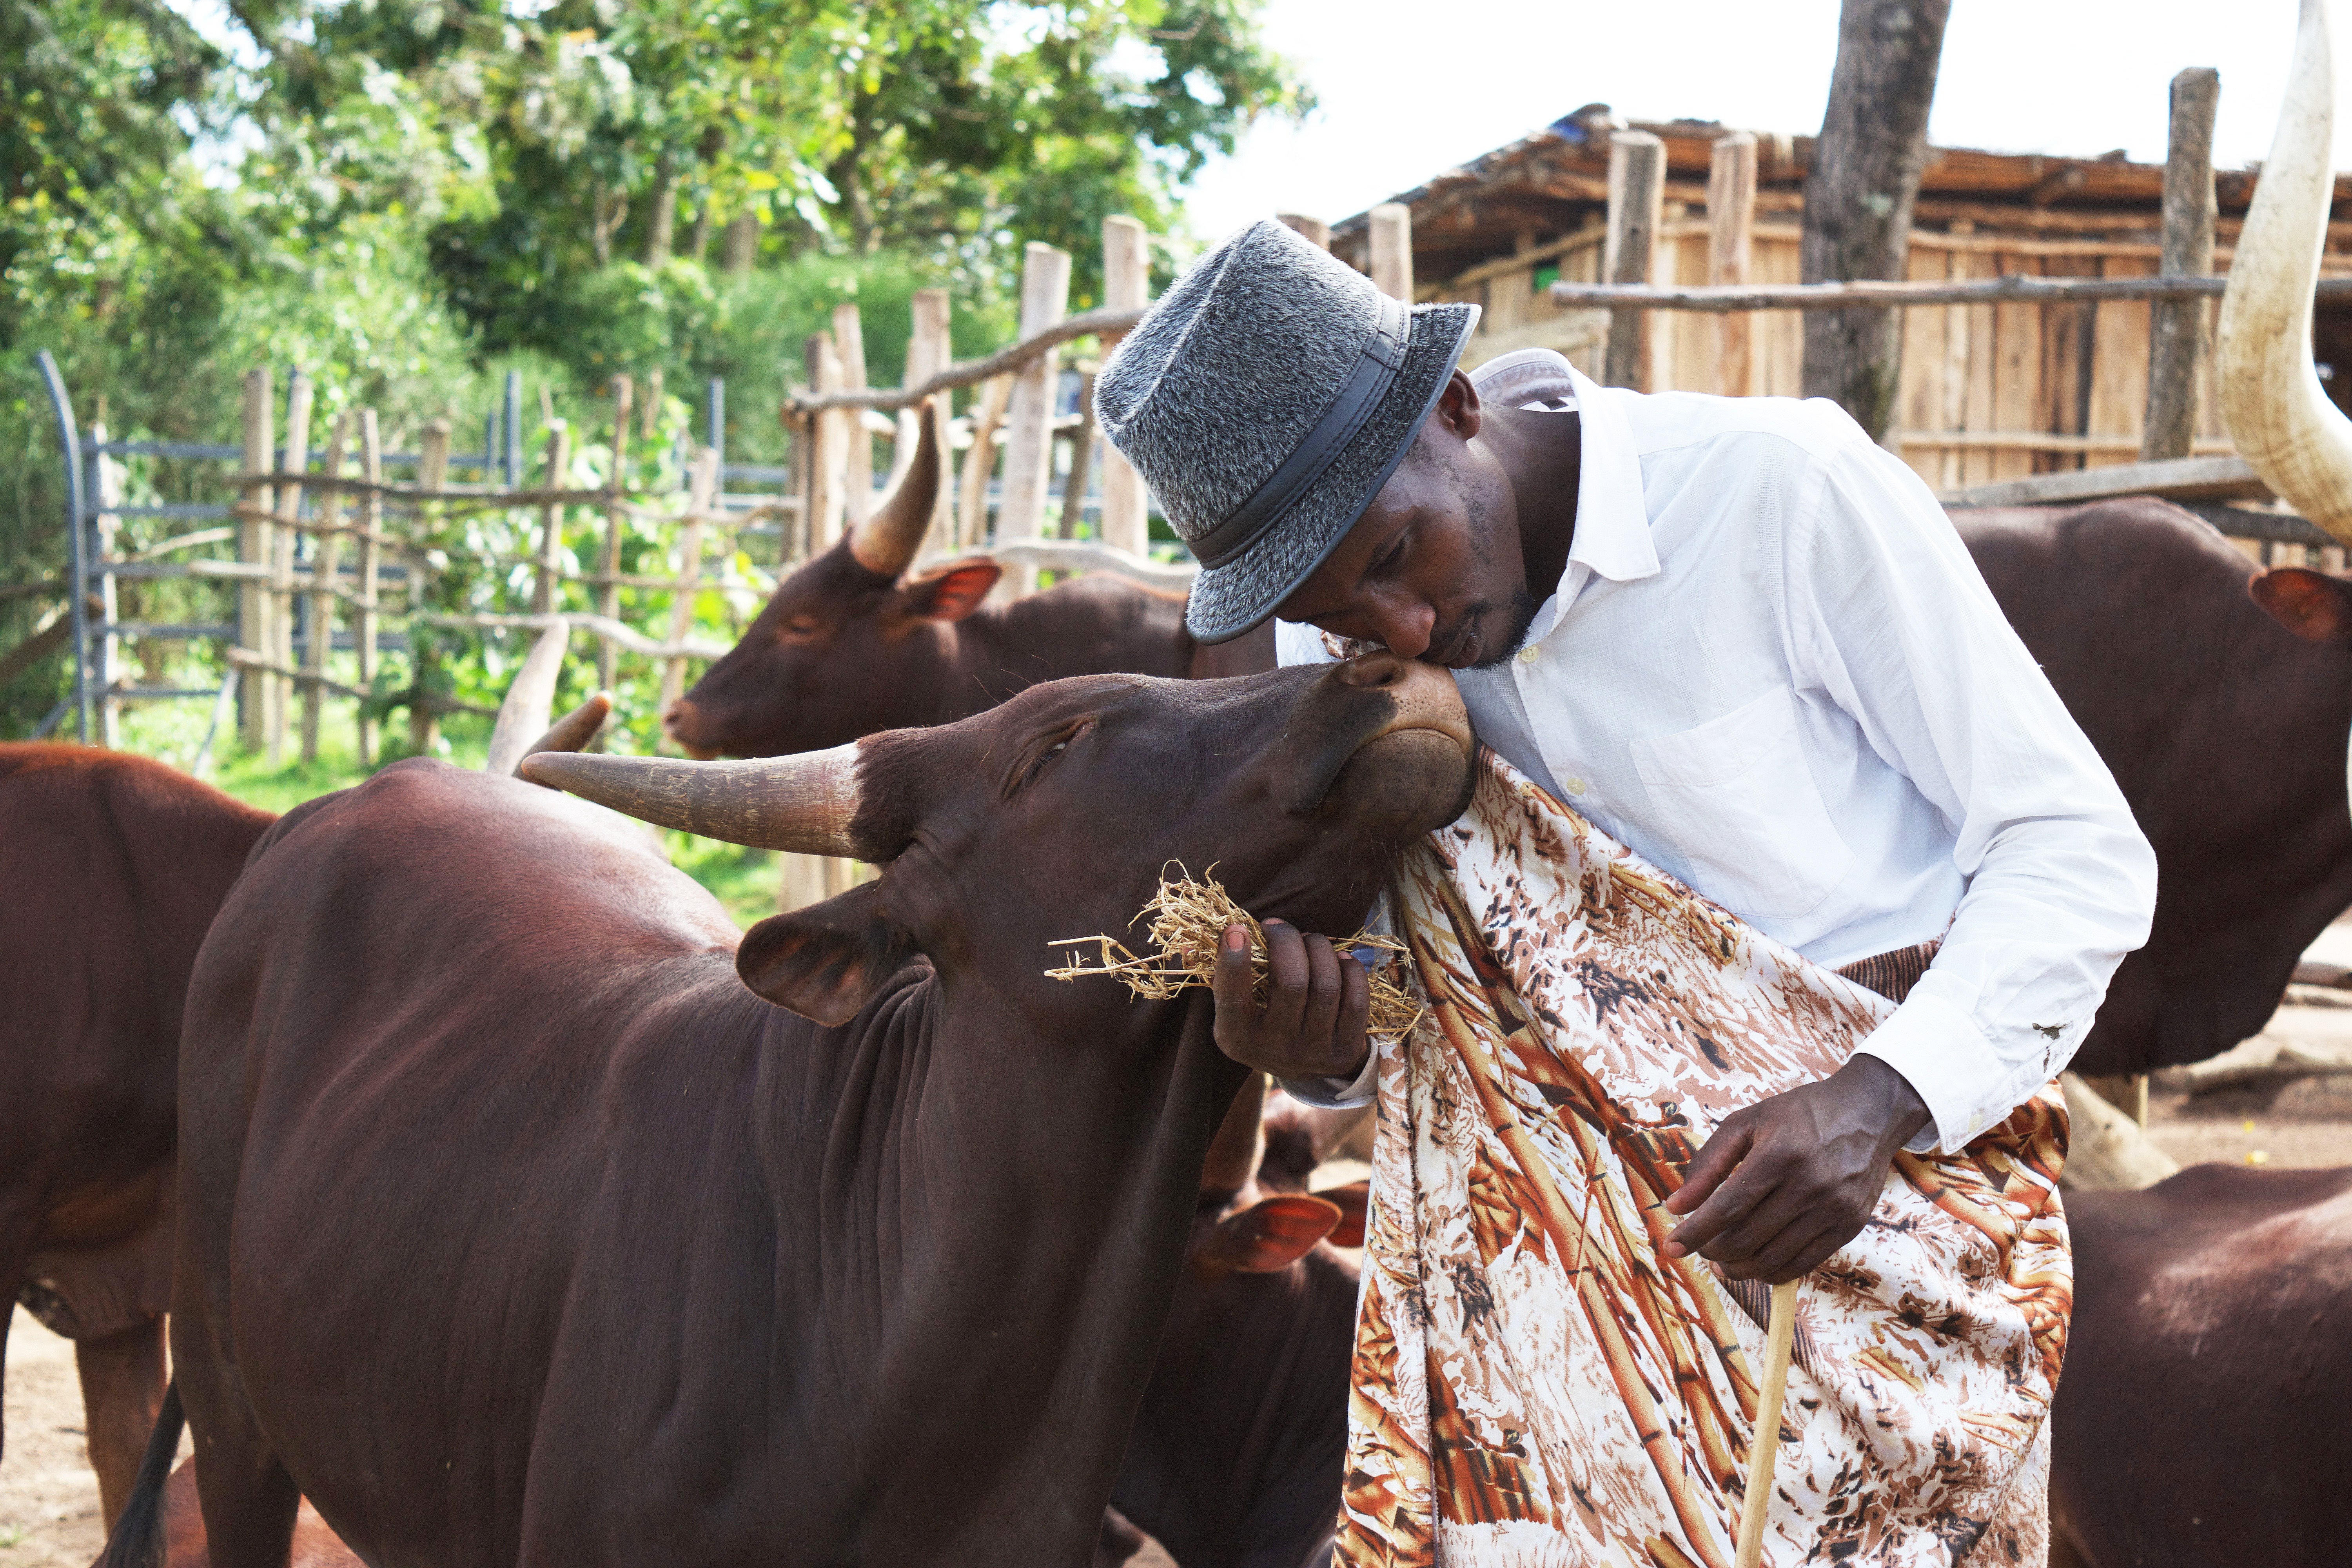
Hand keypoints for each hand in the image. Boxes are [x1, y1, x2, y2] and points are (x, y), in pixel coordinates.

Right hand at [1210, 919, 1371, 1081]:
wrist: (1297, 1068)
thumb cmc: (1260, 1023)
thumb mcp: (1234, 1011)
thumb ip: (1230, 977)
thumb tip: (1236, 930)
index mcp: (1238, 1039)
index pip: (1233, 997)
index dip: (1234, 961)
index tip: (1237, 929)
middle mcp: (1275, 1051)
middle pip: (1292, 981)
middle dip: (1288, 941)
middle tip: (1282, 928)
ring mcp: (1314, 1054)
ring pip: (1327, 985)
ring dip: (1320, 949)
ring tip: (1311, 941)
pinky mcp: (1345, 1054)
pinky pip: (1356, 1001)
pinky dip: (1350, 970)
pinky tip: (1340, 960)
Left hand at [1661, 1055, 1930, 1283]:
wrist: (1868, 1112)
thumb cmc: (1800, 1114)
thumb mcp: (1748, 1121)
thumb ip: (1709, 1162)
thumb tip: (1678, 1205)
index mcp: (1779, 1155)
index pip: (1727, 1207)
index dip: (1695, 1232)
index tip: (1671, 1246)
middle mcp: (1809, 1185)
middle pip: (1747, 1238)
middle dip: (1712, 1250)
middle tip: (1699, 1247)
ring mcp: (1833, 1209)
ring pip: (1772, 1258)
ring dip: (1738, 1267)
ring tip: (1721, 1261)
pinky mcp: (1849, 1226)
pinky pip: (1803, 1264)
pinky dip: (1771, 1272)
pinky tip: (1754, 1265)